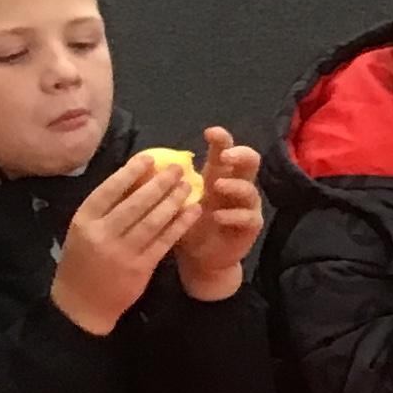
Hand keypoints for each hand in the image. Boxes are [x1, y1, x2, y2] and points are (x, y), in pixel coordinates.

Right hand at [51, 152, 206, 334]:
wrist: (82, 302)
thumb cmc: (84, 258)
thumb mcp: (85, 229)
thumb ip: (106, 207)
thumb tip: (137, 175)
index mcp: (84, 220)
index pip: (109, 190)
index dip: (131, 171)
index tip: (150, 157)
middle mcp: (102, 234)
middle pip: (136, 203)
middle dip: (160, 183)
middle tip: (179, 168)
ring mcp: (122, 252)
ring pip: (154, 220)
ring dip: (174, 200)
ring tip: (189, 185)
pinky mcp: (140, 267)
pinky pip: (165, 240)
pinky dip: (181, 224)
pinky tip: (193, 211)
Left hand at [173, 128, 262, 300]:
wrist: (200, 259)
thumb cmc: (185, 227)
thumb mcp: (172, 203)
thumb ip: (162, 185)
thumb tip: (141, 163)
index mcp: (219, 175)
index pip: (225, 149)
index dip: (221, 139)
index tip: (209, 132)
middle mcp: (236, 186)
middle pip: (251, 161)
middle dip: (240, 154)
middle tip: (224, 157)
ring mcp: (247, 206)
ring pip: (250, 188)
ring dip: (234, 185)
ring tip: (217, 186)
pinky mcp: (250, 226)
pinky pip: (248, 216)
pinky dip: (233, 214)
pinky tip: (218, 216)